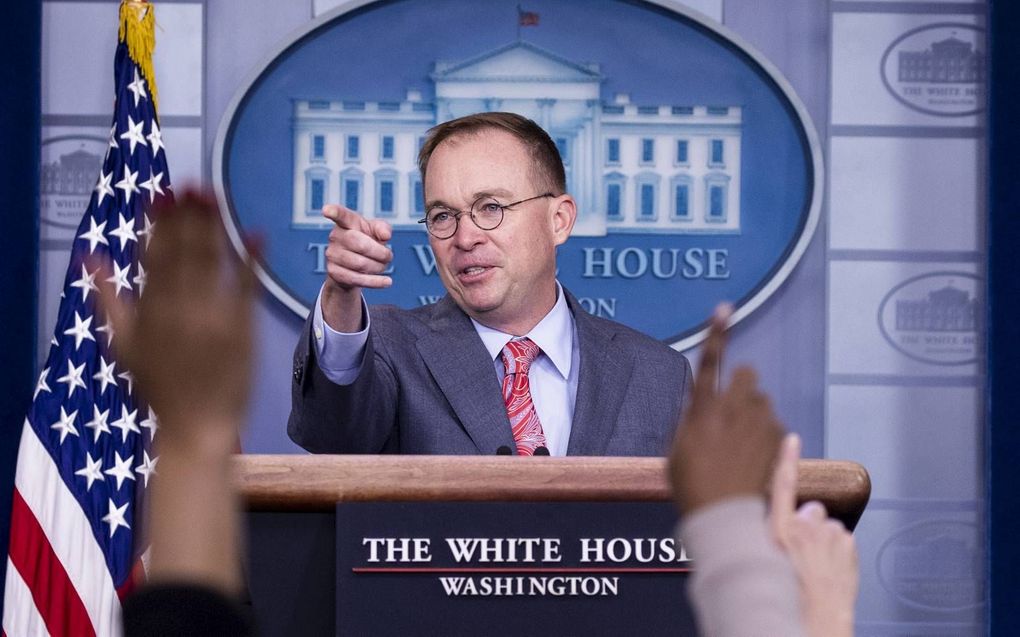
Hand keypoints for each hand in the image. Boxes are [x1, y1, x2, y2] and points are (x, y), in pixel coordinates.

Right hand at [97, 190, 256, 441]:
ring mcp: (213, 318)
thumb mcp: (123, 345)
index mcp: (148, 310)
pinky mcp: (243, 327)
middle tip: (194, 185)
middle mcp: (179, 310)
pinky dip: (250, 258)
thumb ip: (106, 298)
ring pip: (212, 262)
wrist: (196, 426)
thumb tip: (89, 256)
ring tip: (214, 196)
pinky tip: (255, 231)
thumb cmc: (157, 387)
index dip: (159, 222)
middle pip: (183, 251)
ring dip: (213, 225)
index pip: (153, 255)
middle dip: (188, 215)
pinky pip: (247, 286)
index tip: (164, 194)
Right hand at [321, 204, 392, 331]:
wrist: (354, 264)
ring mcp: (332, 255)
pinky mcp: (334, 272)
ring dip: (378, 267)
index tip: (326, 210)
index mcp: (347, 222)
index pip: (340, 215)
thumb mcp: (377, 231)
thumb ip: (383, 228)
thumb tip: (385, 236)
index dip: (334, 211)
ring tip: (382, 265)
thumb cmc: (367, 241)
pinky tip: (387, 282)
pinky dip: (375, 282)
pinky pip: (357, 279)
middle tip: (388, 255)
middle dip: (380, 253)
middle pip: (360, 245)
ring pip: (361, 264)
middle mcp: (335, 236)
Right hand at [669, 304, 784, 513]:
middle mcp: (732, 409)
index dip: (717, 333)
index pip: (709, 362)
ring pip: (762, 399)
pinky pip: (774, 424)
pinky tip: (753, 457)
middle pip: (747, 373)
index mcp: (702, 409)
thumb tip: (700, 402)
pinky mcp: (777, 438)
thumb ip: (690, 418)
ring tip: (741, 441)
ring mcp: (758, 423)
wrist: (723, 513)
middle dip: (742, 383)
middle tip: (733, 406)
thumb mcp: (678, 446)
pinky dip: (765, 434)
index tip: (725, 307)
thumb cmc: (691, 482)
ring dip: (754, 411)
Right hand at [770, 435, 858, 636]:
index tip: (791, 440)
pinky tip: (830, 569)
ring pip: (828, 526)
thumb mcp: (763, 564)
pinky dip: (839, 551)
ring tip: (818, 566)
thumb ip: (770, 538)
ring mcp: (829, 536)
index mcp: (776, 532)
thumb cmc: (787, 599)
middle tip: (803, 554)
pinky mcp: (848, 545)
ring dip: (825, 541)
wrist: (816, 624)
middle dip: (809, 526)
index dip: (787, 460)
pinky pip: (843, 539)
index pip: (781, 486)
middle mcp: (803, 529)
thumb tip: (776, 530)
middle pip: (810, 511)